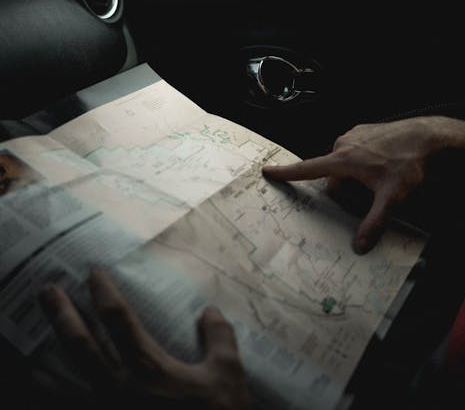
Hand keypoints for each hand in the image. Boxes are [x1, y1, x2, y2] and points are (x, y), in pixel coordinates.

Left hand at [39, 268, 250, 409]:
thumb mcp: (228, 375)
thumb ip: (220, 338)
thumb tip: (211, 311)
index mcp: (148, 368)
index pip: (118, 319)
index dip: (104, 292)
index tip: (93, 272)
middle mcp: (120, 388)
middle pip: (81, 345)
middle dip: (62, 315)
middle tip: (48, 290)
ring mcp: (108, 409)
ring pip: (70, 382)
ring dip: (51, 360)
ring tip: (32, 345)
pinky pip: (76, 406)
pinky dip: (61, 396)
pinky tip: (50, 389)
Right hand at [263, 117, 450, 253]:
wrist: (426, 136)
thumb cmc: (408, 164)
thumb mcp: (392, 198)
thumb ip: (374, 223)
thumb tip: (360, 247)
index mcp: (343, 159)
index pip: (308, 169)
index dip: (286, 172)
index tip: (267, 171)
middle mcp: (344, 143)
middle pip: (333, 174)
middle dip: (345, 189)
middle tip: (369, 195)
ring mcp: (354, 134)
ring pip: (344, 163)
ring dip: (355, 175)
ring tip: (381, 179)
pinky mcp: (365, 130)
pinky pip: (355, 151)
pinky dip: (363, 161)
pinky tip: (383, 166)